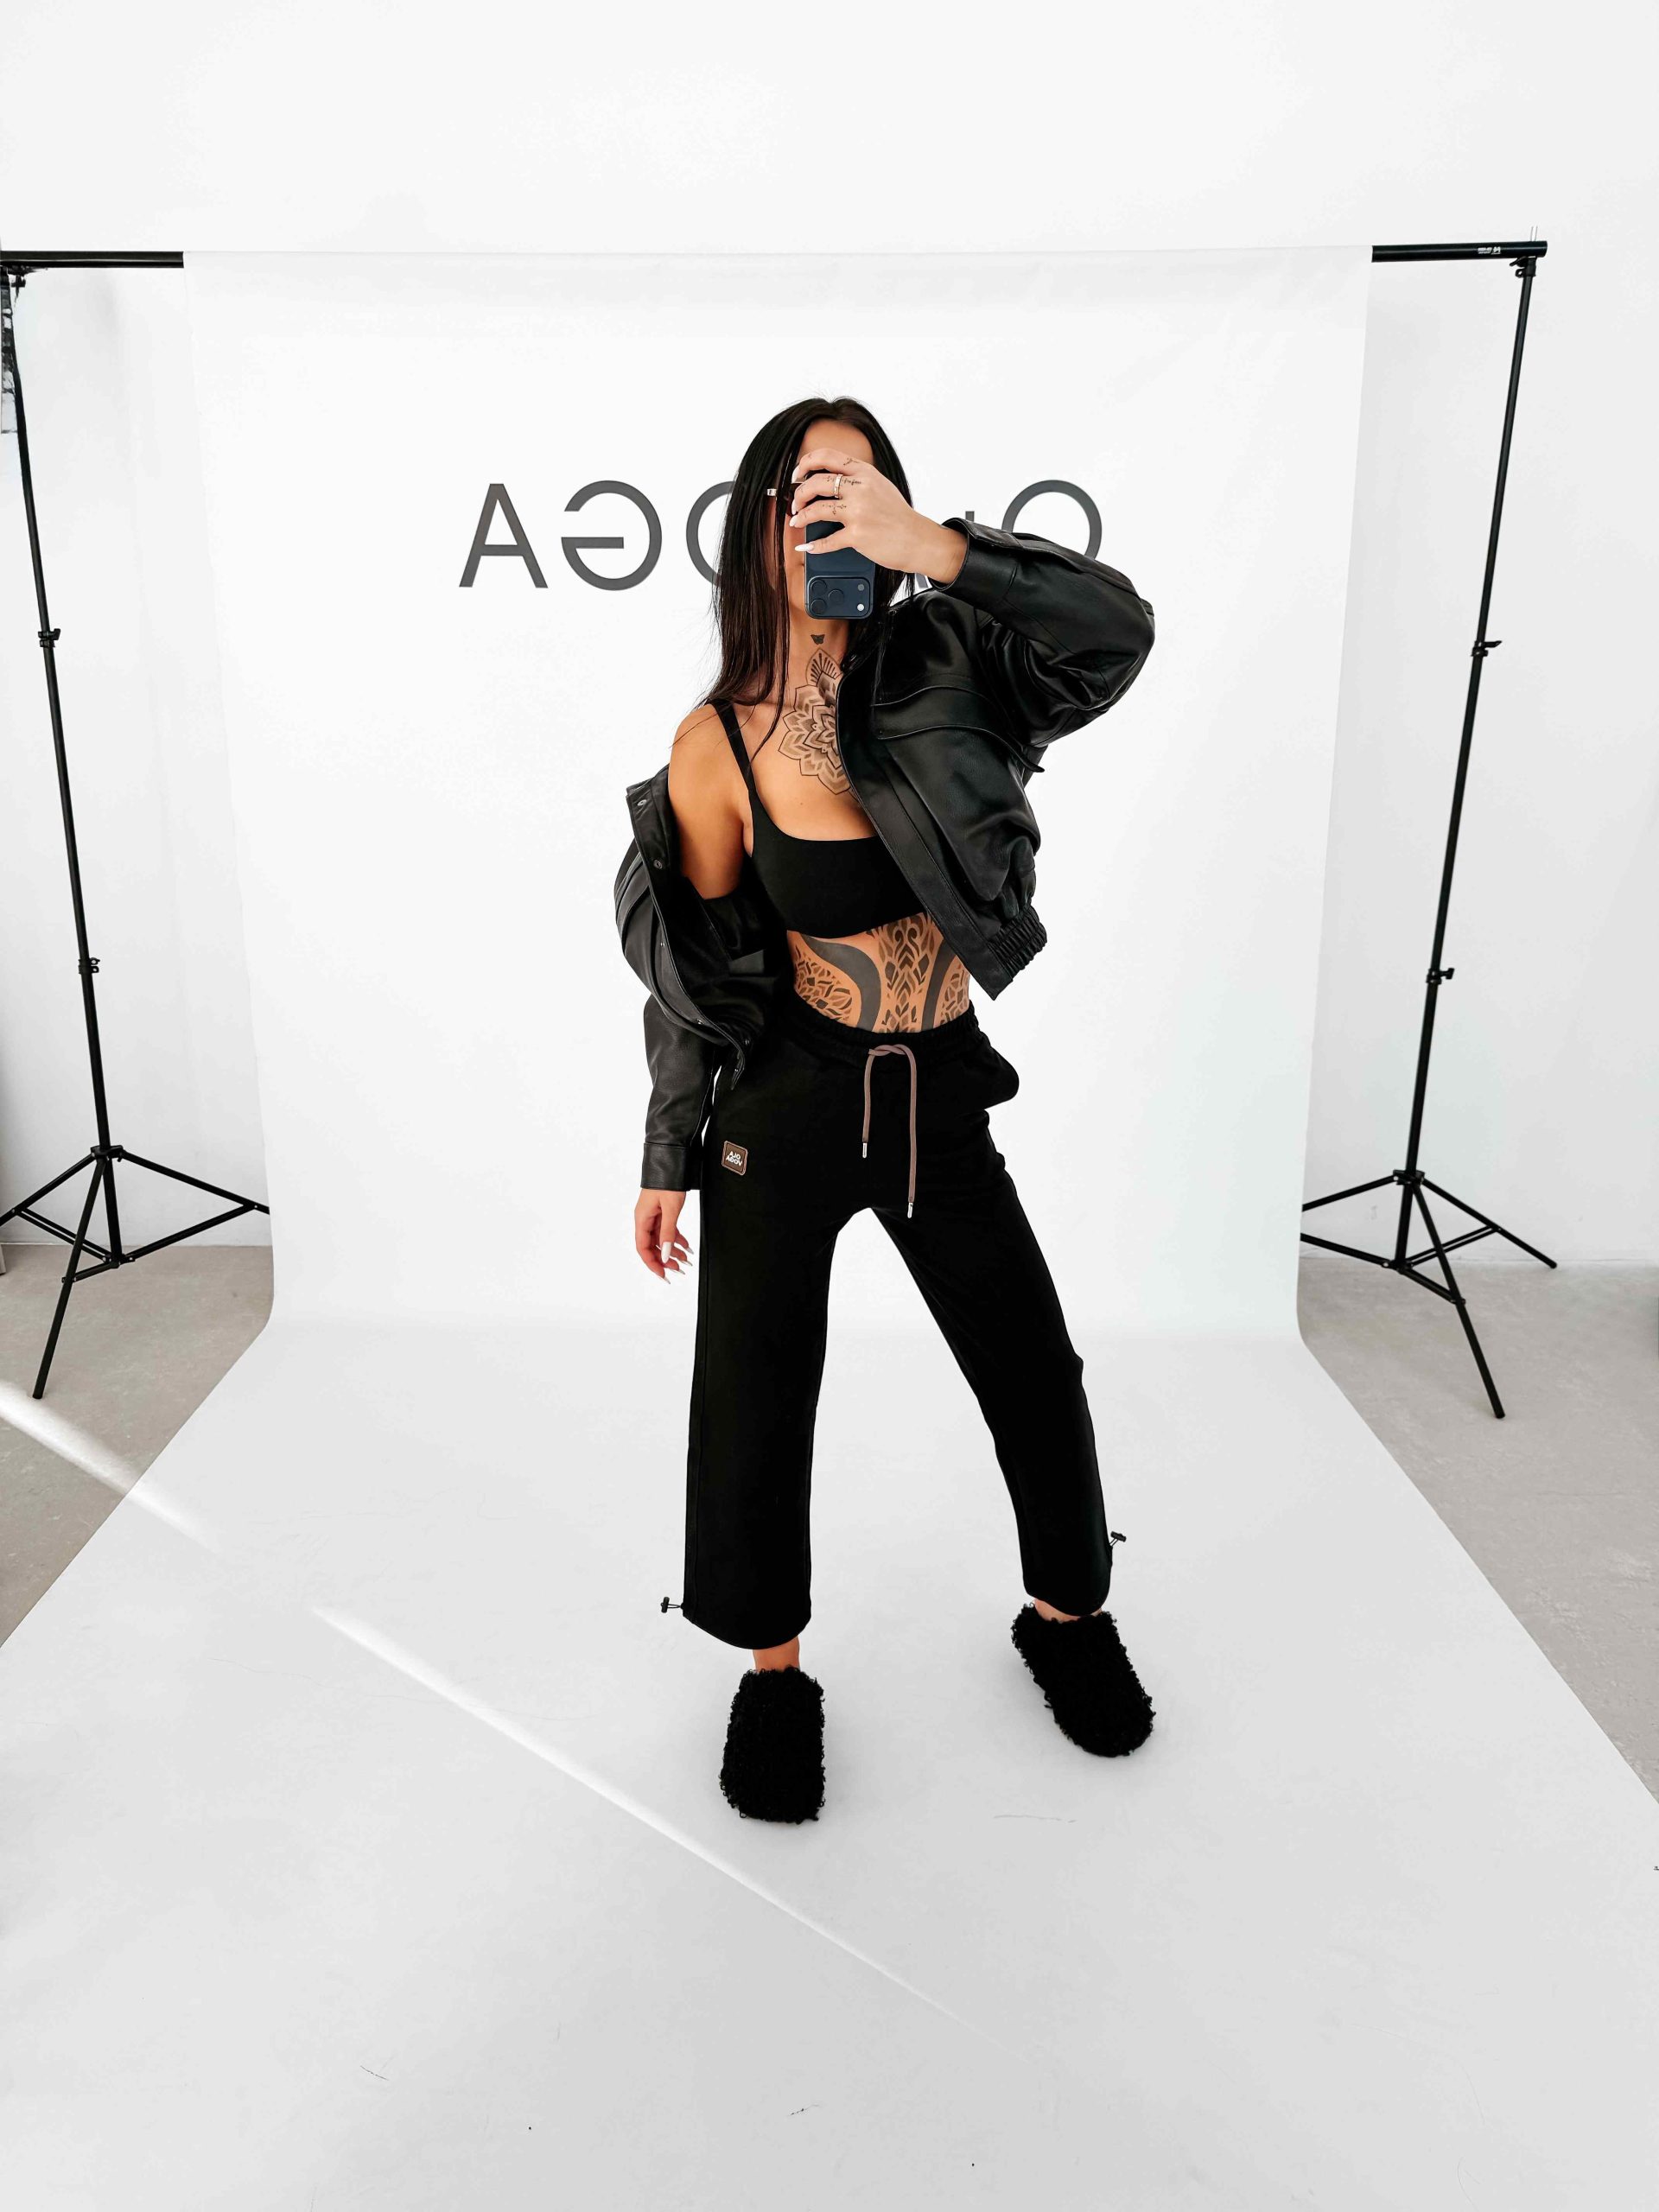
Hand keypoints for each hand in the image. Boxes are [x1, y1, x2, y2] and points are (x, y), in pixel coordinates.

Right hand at [635, 1188, 692, 1282]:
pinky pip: (668, 1230)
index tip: (663, 1275)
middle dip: (665, 1259)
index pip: (643, 1248)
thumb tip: (667, 1255)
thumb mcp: (670, 1209)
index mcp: (642, 1219)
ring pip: (662, 1239)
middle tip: (679, 1269)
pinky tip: (686, 1246)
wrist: (671, 1162)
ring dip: (673, 1250)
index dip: (652, 1263)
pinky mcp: (661, 1211)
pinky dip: (677, 1238)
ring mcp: (653, 1215)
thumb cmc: (667, 1181)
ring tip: (686, 1260)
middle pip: (652, 1246)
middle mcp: (645, 1219)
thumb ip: (668, 1233)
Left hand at [790, 447, 965, 583]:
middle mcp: (860, 488)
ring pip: (817, 509)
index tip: (798, 474)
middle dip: (799, 494)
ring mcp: (858, 511)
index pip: (827, 456)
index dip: (806, 463)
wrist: (917, 539)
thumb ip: (856, 478)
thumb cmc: (898, 515)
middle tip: (796, 503)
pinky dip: (814, 545)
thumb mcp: (879, 485)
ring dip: (801, 516)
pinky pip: (827, 540)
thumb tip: (828, 480)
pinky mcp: (857, 535)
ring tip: (797, 521)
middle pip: (816, 483)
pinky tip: (807, 546)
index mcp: (864, 472)